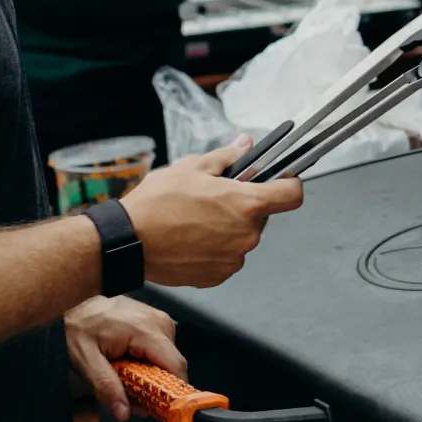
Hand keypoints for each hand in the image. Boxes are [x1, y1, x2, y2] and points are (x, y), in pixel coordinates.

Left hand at [65, 295, 184, 421]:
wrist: (75, 304)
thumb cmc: (79, 327)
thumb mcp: (85, 361)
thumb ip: (106, 387)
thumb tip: (124, 413)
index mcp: (145, 329)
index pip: (175, 365)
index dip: (172, 392)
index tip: (158, 410)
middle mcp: (158, 321)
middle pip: (172, 365)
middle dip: (157, 387)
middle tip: (132, 399)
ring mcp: (158, 319)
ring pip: (168, 359)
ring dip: (152, 375)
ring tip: (127, 378)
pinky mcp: (155, 320)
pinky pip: (162, 348)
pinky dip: (149, 362)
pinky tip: (131, 364)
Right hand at [119, 138, 302, 287]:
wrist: (129, 241)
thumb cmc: (158, 202)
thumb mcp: (193, 167)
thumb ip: (227, 157)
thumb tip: (244, 145)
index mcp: (247, 205)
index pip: (292, 195)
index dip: (289, 183)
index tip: (280, 179)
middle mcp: (246, 236)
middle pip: (261, 215)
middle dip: (245, 204)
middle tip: (217, 196)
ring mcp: (233, 260)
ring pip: (242, 236)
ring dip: (229, 226)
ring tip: (197, 217)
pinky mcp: (217, 276)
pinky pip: (226, 256)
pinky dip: (215, 247)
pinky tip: (191, 236)